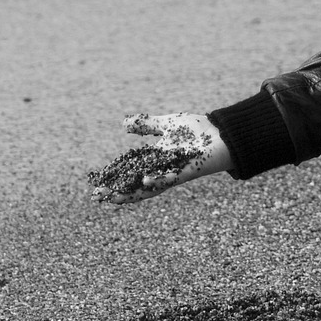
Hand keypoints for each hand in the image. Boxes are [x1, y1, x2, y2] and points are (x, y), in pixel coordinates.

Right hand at [89, 113, 234, 203]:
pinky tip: (143, 180)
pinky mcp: (188, 171)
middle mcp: (163, 168)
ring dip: (131, 191)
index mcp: (157, 159)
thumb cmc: (199, 130)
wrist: (223, 132)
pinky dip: (157, 180)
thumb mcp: (167, 125)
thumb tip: (124, 123)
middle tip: (97, 196)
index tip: (96, 183)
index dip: (114, 176)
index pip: (130, 169)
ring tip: (113, 197)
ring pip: (149, 186)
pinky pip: (170, 178)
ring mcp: (174, 171)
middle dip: (117, 189)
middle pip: (135, 182)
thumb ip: (147, 125)